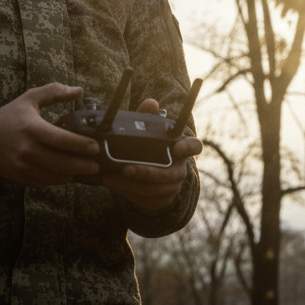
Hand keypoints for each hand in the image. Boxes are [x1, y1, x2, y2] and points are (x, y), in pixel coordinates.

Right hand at [0, 83, 99, 185]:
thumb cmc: (11, 116)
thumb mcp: (30, 98)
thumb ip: (54, 92)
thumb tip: (79, 90)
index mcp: (33, 129)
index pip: (62, 140)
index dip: (81, 145)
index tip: (95, 147)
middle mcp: (28, 149)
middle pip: (61, 162)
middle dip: (82, 166)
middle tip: (95, 165)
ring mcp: (23, 165)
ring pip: (54, 176)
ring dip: (71, 174)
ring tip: (83, 170)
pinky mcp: (19, 177)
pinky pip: (43, 182)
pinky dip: (57, 180)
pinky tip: (66, 175)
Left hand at [103, 97, 201, 212]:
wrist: (151, 175)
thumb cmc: (151, 148)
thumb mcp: (148, 132)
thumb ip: (148, 117)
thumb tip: (150, 103)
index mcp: (181, 150)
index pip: (194, 146)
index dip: (188, 147)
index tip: (178, 147)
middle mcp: (181, 170)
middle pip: (169, 175)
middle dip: (147, 173)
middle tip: (125, 168)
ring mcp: (172, 187)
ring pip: (154, 190)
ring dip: (130, 185)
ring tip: (109, 177)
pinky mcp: (161, 200)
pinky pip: (145, 200)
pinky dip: (127, 193)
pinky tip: (113, 185)